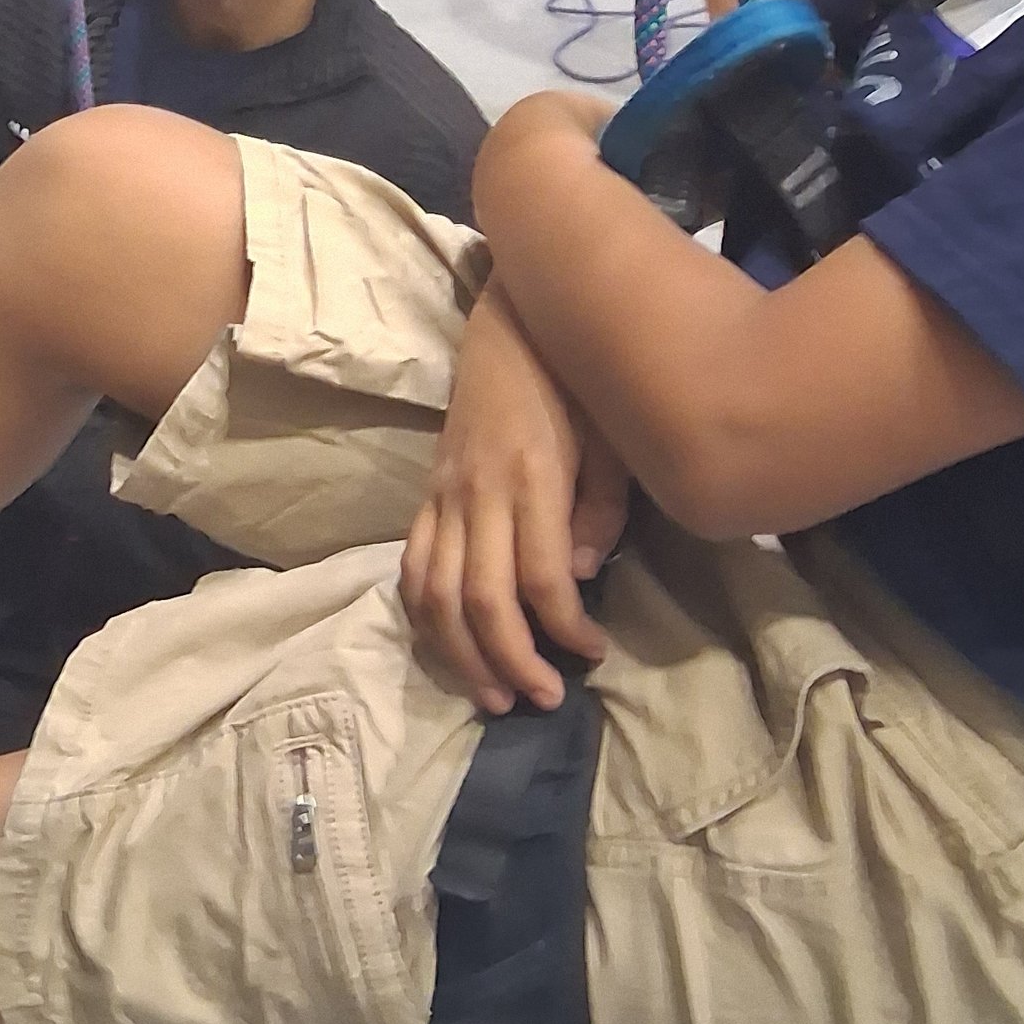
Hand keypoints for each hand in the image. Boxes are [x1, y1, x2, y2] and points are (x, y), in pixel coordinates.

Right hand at [401, 285, 628, 713]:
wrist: (511, 323)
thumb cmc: (575, 380)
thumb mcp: (611, 436)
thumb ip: (599, 508)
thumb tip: (580, 577)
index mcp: (531, 478)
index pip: (540, 577)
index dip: (565, 628)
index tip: (594, 653)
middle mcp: (479, 492)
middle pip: (481, 599)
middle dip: (511, 661)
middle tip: (544, 700)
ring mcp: (445, 493)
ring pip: (435, 593)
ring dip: (460, 654)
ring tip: (493, 695)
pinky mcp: (427, 492)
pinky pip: (412, 564)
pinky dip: (424, 614)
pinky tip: (450, 646)